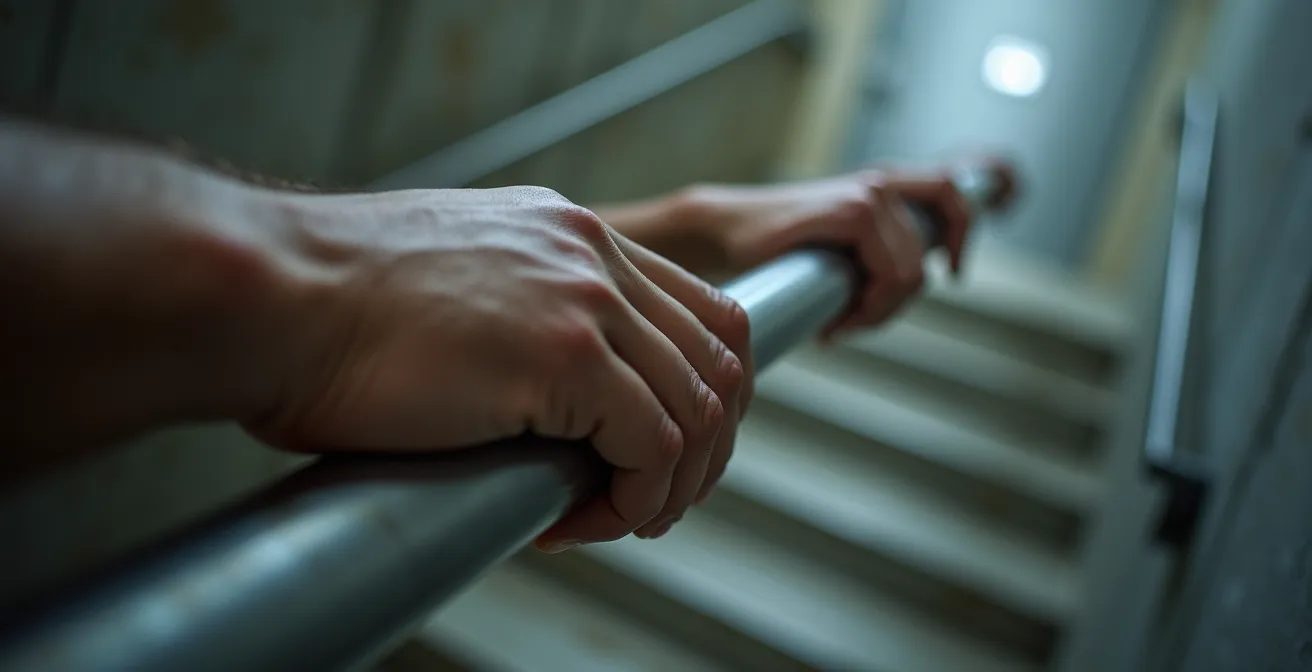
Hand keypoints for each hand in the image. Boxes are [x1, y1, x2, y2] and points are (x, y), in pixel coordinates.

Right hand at [246, 186, 751, 550]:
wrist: (267, 295)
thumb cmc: (325, 307)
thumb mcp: (450, 284)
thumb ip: (516, 315)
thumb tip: (537, 395)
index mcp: (568, 233)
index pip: (695, 309)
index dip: (696, 392)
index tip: (654, 451)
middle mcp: (591, 253)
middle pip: (719, 357)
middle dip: (704, 446)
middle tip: (650, 500)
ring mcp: (583, 299)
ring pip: (698, 407)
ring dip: (673, 483)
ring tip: (619, 521)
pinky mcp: (563, 355)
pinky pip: (654, 445)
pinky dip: (635, 500)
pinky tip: (580, 521)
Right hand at [681, 162, 1012, 331]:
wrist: (722, 238)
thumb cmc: (775, 255)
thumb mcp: (837, 256)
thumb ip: (871, 262)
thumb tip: (900, 294)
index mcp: (882, 188)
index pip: (952, 190)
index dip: (966, 229)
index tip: (955, 269)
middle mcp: (881, 184)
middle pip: (939, 237)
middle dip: (909, 293)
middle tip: (868, 318)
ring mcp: (867, 193)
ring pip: (913, 271)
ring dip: (880, 310)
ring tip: (840, 324)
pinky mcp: (850, 209)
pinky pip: (892, 271)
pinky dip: (869, 307)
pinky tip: (834, 321)